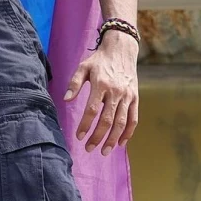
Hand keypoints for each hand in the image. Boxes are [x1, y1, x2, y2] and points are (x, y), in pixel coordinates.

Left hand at [64, 31, 138, 155]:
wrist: (121, 50)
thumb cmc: (99, 60)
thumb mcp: (83, 67)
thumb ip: (74, 83)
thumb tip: (66, 100)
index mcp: (101, 84)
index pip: (92, 109)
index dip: (86, 124)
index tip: (79, 136)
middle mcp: (116, 92)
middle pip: (107, 120)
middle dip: (98, 137)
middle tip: (89, 148)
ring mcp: (127, 96)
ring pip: (121, 122)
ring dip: (113, 139)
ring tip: (104, 151)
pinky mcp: (135, 98)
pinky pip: (133, 118)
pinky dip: (128, 132)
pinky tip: (121, 142)